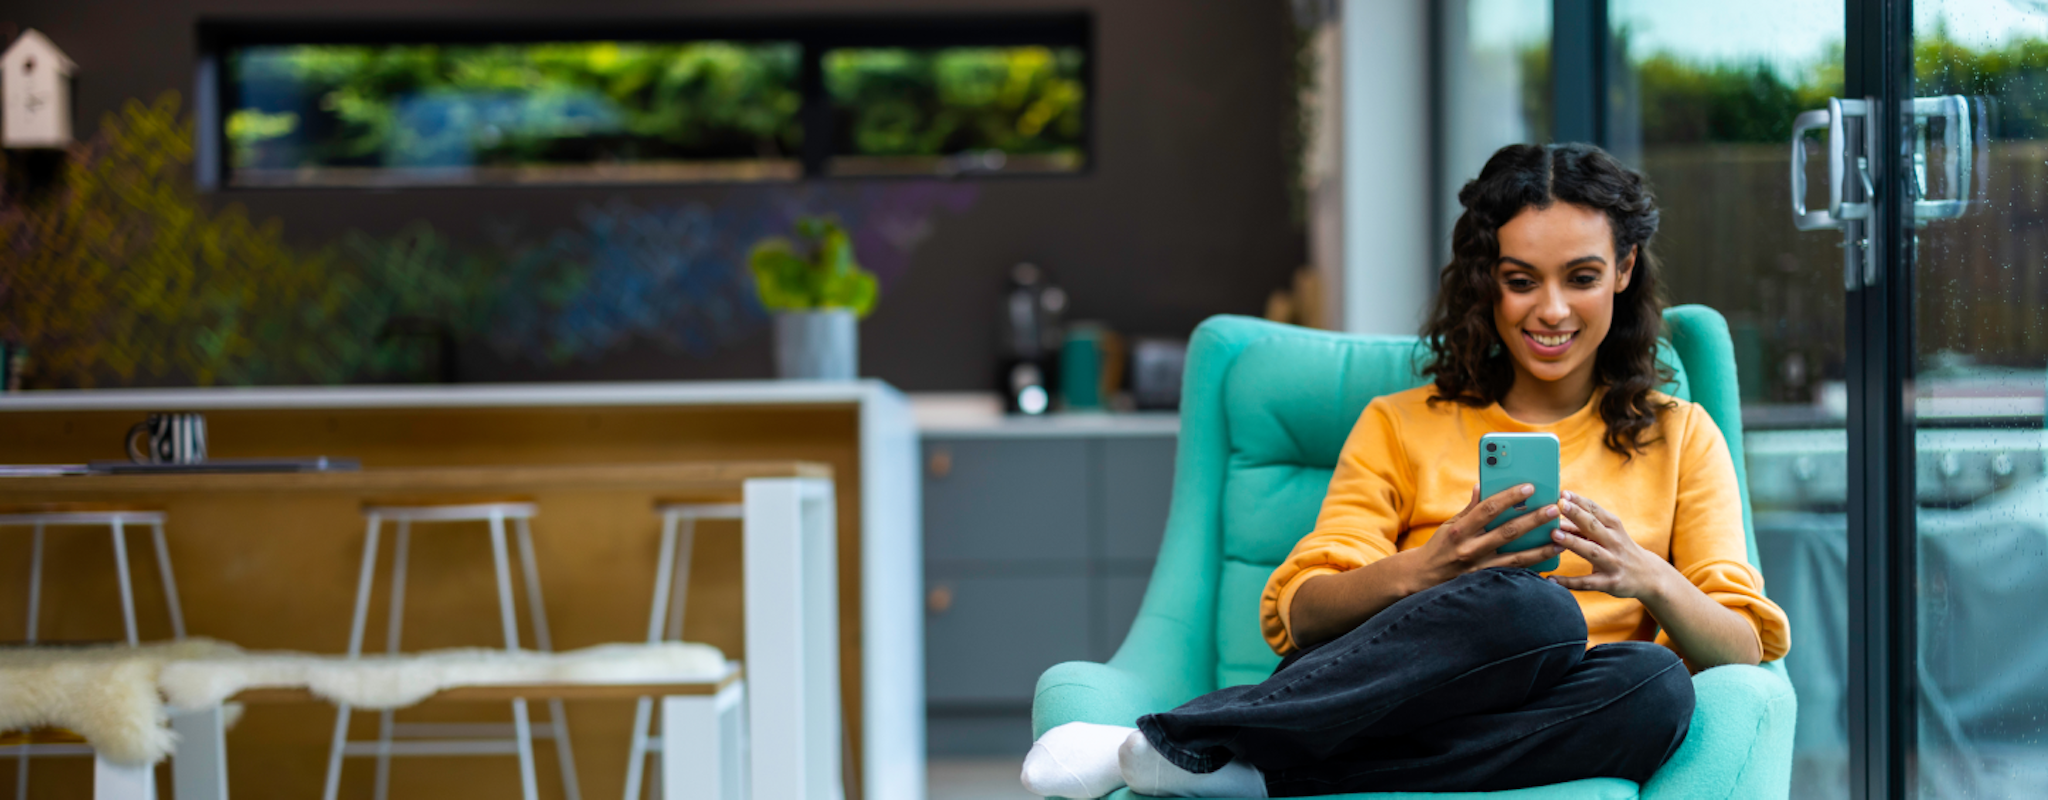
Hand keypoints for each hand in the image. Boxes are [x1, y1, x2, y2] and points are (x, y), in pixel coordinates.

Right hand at [1409, 483, 1565, 591]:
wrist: (1422, 578)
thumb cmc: (1439, 547)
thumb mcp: (1449, 525)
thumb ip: (1469, 508)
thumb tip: (1481, 486)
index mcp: (1460, 530)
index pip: (1488, 509)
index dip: (1510, 497)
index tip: (1530, 487)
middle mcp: (1469, 549)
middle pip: (1507, 532)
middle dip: (1533, 520)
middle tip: (1553, 509)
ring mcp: (1478, 569)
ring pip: (1516, 558)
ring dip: (1540, 548)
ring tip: (1561, 539)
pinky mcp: (1485, 583)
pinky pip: (1513, 575)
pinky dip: (1531, 568)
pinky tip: (1549, 561)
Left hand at [1549, 491, 1676, 598]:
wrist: (1649, 576)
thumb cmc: (1620, 549)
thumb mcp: (1609, 534)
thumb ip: (1585, 526)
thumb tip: (1556, 516)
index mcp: (1614, 527)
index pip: (1596, 511)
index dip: (1579, 501)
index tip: (1563, 493)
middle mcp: (1615, 542)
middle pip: (1594, 526)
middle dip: (1577, 515)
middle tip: (1559, 504)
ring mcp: (1613, 563)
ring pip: (1591, 551)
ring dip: (1573, 542)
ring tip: (1554, 534)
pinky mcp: (1610, 582)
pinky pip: (1587, 582)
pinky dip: (1569, 582)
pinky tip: (1551, 579)